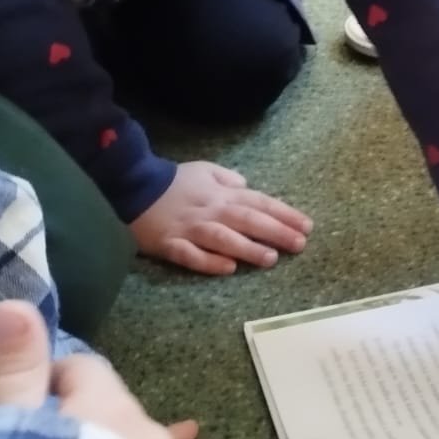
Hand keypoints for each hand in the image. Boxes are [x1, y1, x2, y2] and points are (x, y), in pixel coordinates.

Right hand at [0, 302, 191, 438]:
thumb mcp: (3, 427)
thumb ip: (14, 368)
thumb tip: (16, 304)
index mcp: (107, 406)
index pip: (84, 372)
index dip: (51, 383)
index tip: (28, 403)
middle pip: (120, 416)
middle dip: (99, 423)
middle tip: (83, 437)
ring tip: (196, 438)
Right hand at [131, 161, 312, 275]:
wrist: (131, 187)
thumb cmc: (173, 181)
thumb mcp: (204, 170)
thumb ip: (229, 179)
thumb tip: (248, 187)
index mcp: (221, 194)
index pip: (259, 203)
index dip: (284, 214)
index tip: (307, 226)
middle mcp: (211, 211)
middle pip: (248, 221)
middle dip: (276, 232)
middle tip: (300, 244)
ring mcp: (190, 230)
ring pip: (224, 239)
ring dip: (248, 248)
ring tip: (271, 258)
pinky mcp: (170, 246)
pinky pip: (191, 256)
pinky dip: (209, 262)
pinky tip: (228, 268)